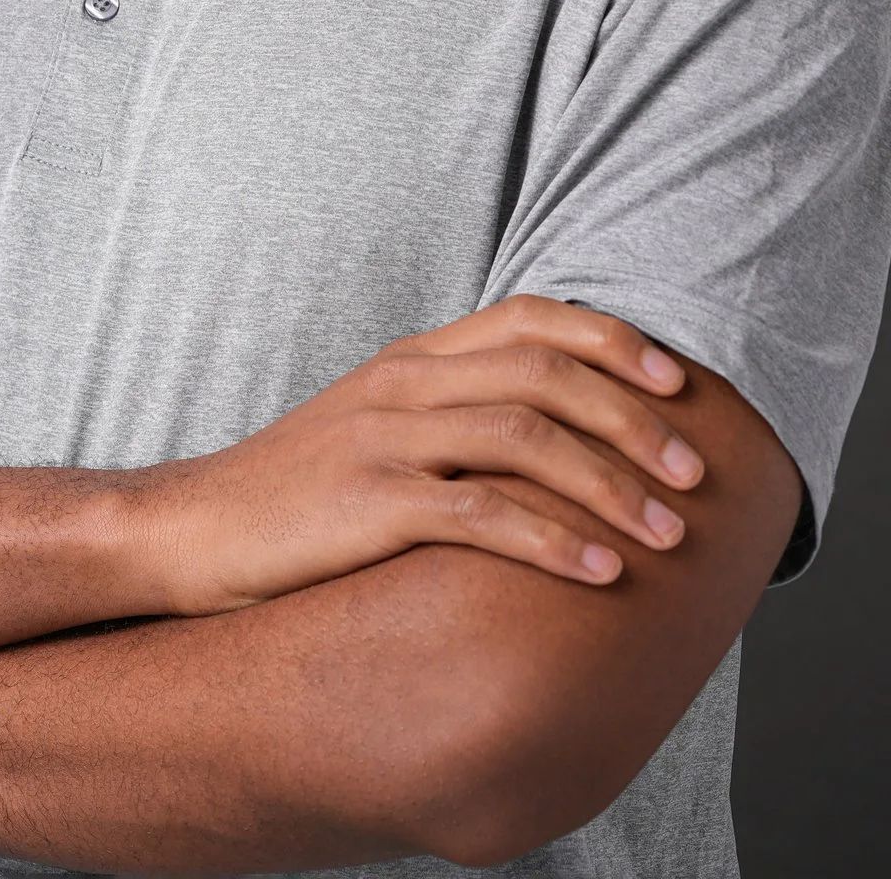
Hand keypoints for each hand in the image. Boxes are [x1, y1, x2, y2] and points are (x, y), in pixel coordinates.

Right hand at [149, 293, 706, 614]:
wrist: (195, 532)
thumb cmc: (299, 492)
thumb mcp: (378, 428)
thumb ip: (454, 414)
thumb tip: (556, 437)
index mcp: (415, 358)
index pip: (531, 318)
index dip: (613, 342)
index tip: (679, 384)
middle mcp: (407, 382)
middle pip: (546, 373)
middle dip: (635, 419)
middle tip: (694, 472)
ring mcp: (386, 438)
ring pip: (526, 438)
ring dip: (611, 484)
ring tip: (669, 534)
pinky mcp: (369, 502)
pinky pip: (481, 513)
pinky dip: (553, 540)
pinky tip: (601, 572)